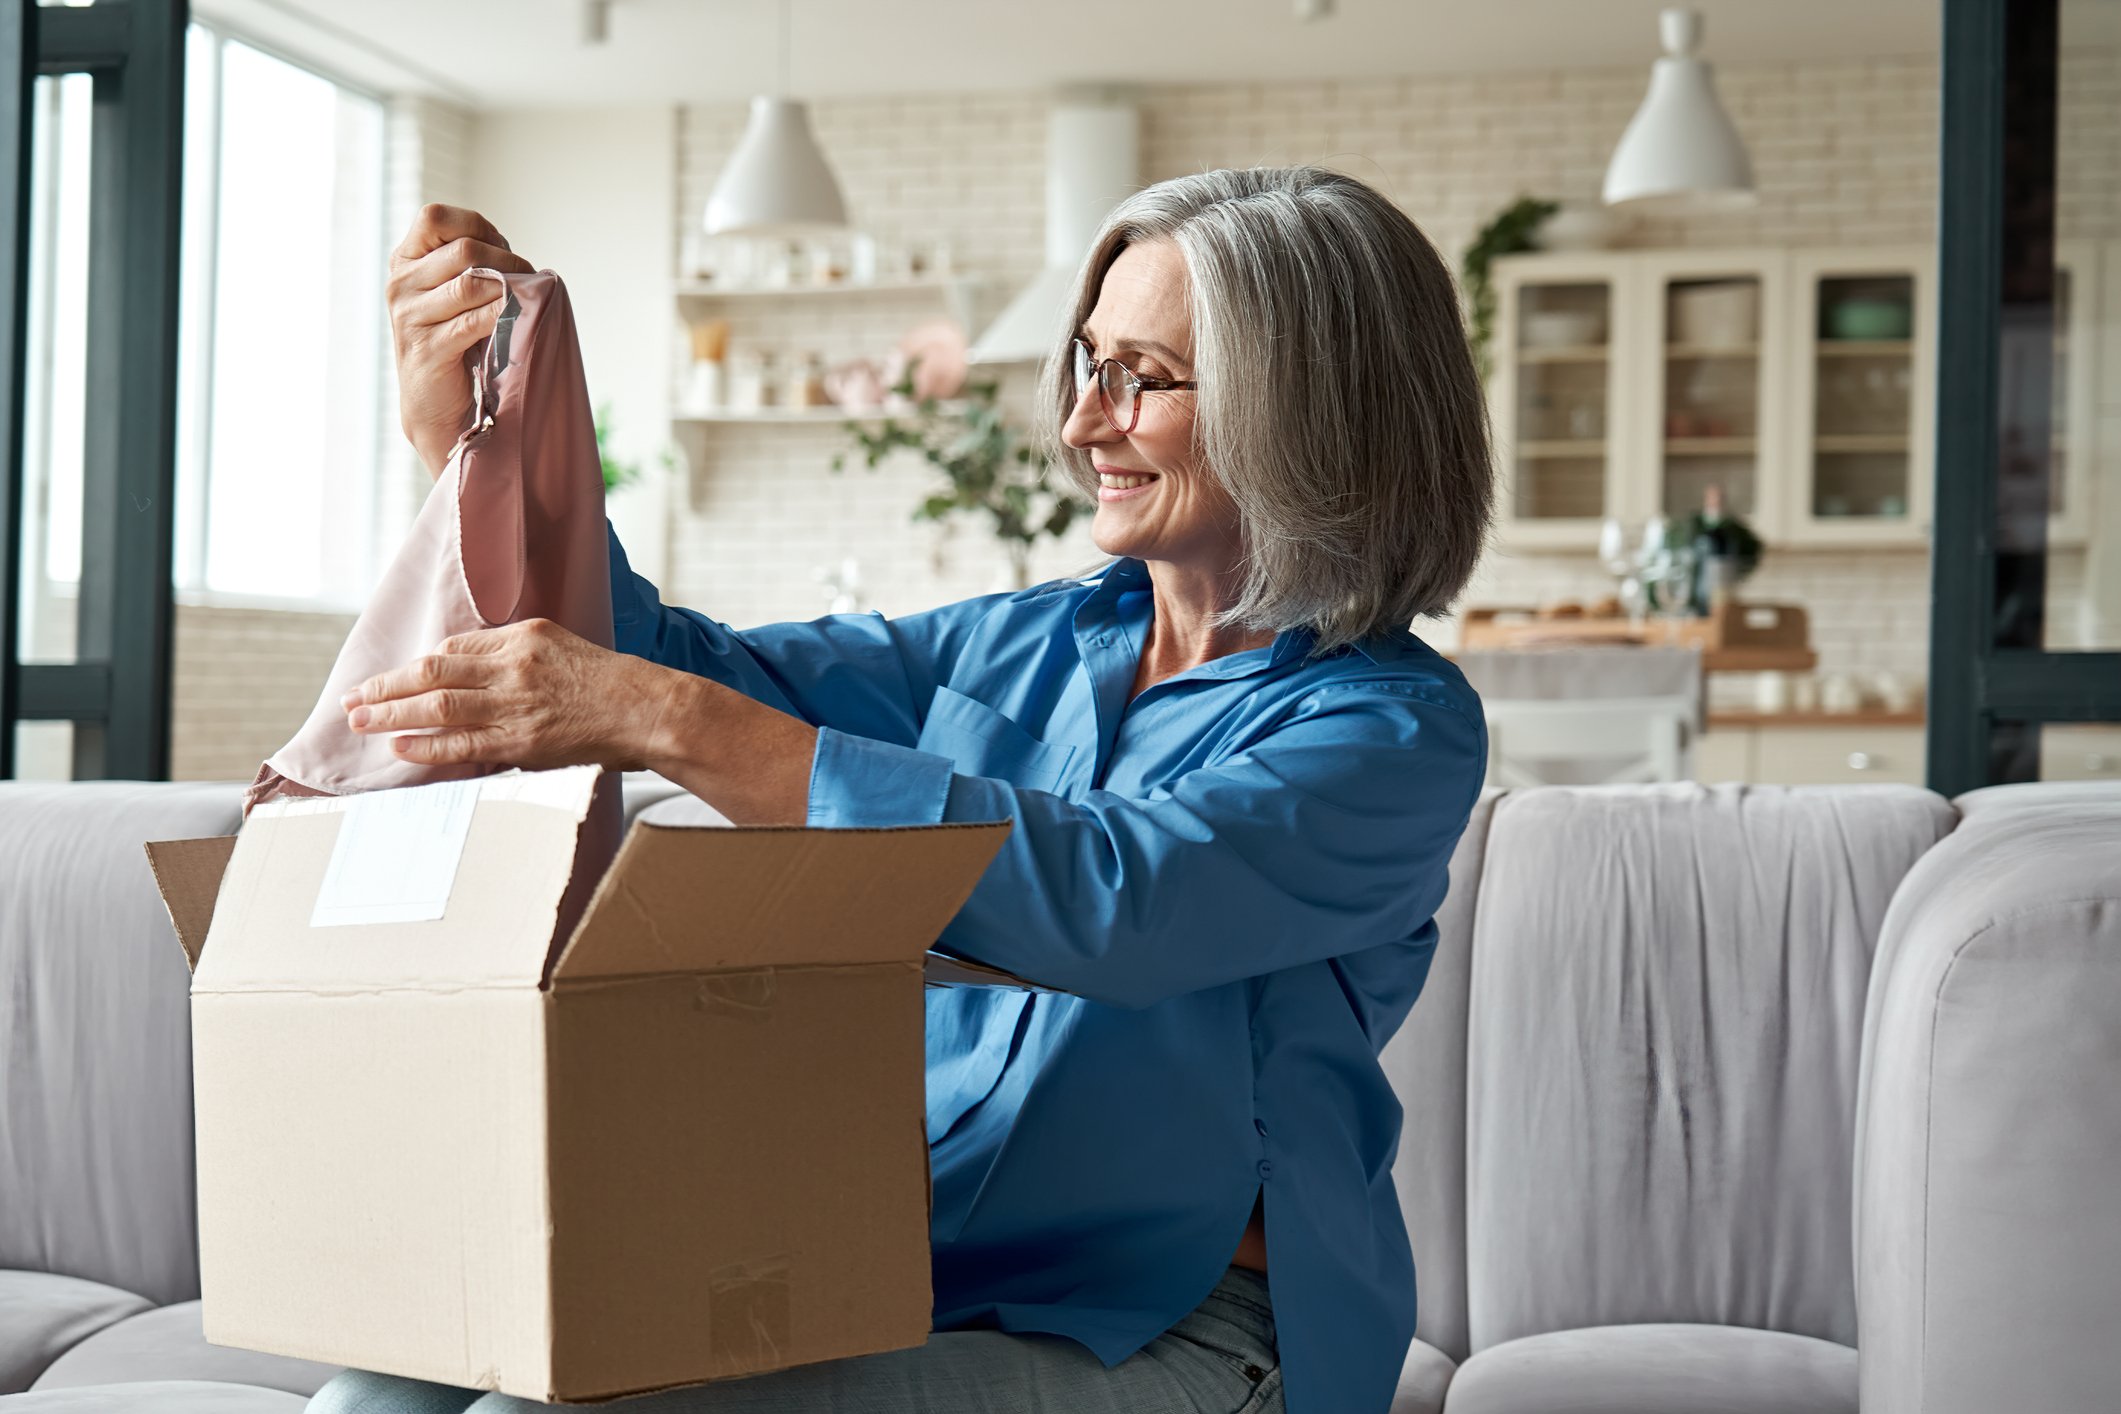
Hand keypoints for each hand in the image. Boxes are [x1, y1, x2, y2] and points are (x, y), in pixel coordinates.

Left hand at [342, 619, 667, 771]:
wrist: (647, 708)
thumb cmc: (610, 683)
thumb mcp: (563, 648)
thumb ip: (518, 657)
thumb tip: (476, 677)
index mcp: (523, 637)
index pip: (454, 650)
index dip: (416, 666)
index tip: (390, 678)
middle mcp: (513, 666)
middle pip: (432, 673)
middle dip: (386, 686)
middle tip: (352, 698)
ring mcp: (516, 704)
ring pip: (437, 706)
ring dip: (391, 714)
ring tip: (359, 721)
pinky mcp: (523, 740)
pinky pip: (462, 742)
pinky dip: (426, 744)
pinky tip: (399, 744)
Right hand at [386, 204, 535, 480]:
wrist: (432, 405)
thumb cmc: (455, 343)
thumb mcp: (455, 294)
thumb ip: (472, 267)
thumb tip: (517, 260)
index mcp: (404, 262)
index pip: (434, 217)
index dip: (477, 225)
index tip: (502, 248)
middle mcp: (400, 284)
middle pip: (462, 250)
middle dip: (506, 261)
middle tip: (528, 279)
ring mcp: (409, 317)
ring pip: (470, 283)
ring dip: (508, 288)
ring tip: (526, 300)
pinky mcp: (427, 349)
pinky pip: (474, 321)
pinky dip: (504, 316)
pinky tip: (518, 320)